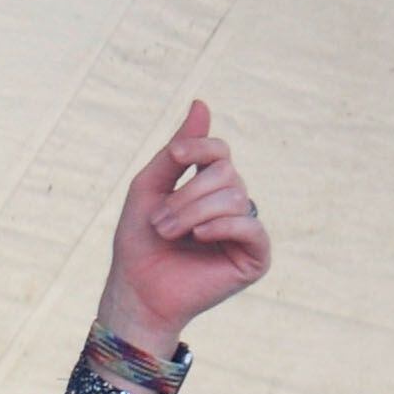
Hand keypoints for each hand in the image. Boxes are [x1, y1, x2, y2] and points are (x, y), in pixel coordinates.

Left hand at [98, 99, 270, 350]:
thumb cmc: (140, 241)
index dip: (201, 146)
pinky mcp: (256, 257)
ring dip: (193, 213)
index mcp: (208, 187)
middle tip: (159, 222)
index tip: (176, 156)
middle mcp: (231, 204)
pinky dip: (221, 226)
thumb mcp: (149, 187)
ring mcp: (245, 230)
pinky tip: (199, 236)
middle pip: (226, 173)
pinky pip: (251, 227)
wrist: (137, 290)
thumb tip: (201, 103)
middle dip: (186, 194)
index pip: (219, 151)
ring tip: (168, 233)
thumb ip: (176, 151)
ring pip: (234, 197)